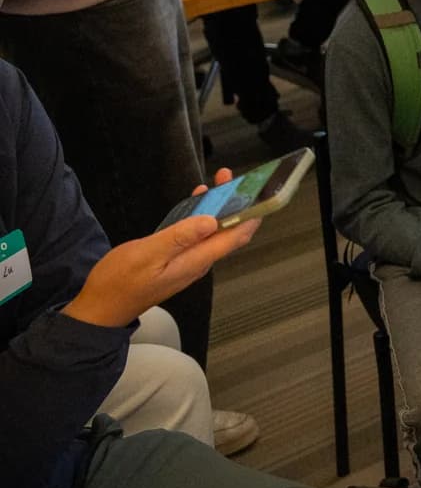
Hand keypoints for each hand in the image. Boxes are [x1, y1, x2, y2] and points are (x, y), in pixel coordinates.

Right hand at [65, 170, 255, 328]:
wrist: (99, 310)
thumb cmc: (118, 283)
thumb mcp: (146, 255)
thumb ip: (179, 237)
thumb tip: (210, 222)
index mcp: (195, 261)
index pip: (235, 236)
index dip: (250, 213)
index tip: (255, 190)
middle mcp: (197, 263)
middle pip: (227, 232)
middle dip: (234, 203)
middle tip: (229, 177)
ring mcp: (186, 263)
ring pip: (212, 232)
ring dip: (217, 208)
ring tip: (217, 183)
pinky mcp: (175, 262)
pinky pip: (196, 237)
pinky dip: (199, 217)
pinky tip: (196, 203)